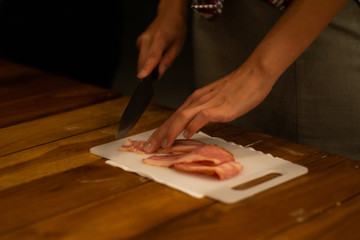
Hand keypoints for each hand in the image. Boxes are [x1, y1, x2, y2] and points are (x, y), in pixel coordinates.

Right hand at [136, 0, 187, 78]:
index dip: (147, 68)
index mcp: (159, 38)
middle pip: (143, 61)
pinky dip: (147, 60)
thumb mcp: (178, 47)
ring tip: (160, 58)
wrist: (170, 15)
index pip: (152, 57)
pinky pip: (141, 56)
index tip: (142, 77)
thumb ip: (167, 61)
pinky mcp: (139, 42)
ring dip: (149, 66)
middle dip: (149, 72)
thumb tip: (159, 74)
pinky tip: (156, 53)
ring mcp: (142, 39)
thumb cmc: (176, 29)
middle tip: (160, 72)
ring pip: (141, 60)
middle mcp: (147, 38)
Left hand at [143, 65, 276, 152]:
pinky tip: (187, 134)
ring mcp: (208, 102)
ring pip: (182, 117)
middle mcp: (198, 100)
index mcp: (196, 99)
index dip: (161, 130)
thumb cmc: (239, 87)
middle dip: (159, 134)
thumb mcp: (216, 100)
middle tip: (148, 148)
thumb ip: (204, 111)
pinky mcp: (220, 106)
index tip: (152, 142)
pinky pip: (202, 116)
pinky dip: (193, 125)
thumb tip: (194, 125)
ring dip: (170, 132)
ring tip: (162, 145)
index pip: (174, 117)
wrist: (255, 74)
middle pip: (173, 118)